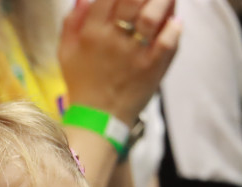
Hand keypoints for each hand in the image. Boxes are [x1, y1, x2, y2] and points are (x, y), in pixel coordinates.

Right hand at [59, 0, 181, 124]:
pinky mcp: (153, 67)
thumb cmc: (83, 83)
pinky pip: (168, 42)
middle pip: (132, 0)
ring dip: (163, 2)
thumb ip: (72, 22)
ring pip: (152, 17)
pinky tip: (174, 22)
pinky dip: (174, 29)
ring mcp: (135, 53)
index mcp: (91, 33)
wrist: (98, 119)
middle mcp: (113, 40)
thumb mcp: (66, 52)